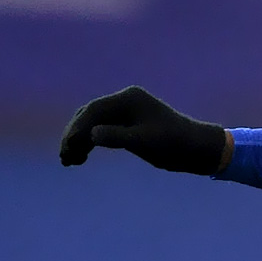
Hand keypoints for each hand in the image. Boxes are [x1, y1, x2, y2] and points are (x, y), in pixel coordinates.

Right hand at [59, 85, 226, 174]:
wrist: (196, 148)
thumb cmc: (173, 143)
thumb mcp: (144, 142)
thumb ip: (117, 137)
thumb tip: (91, 135)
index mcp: (130, 99)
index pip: (94, 110)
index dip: (77, 128)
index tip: (68, 148)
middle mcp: (126, 100)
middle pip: (89, 115)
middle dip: (74, 135)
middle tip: (65, 157)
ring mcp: (127, 111)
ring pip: (93, 123)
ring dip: (79, 140)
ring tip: (70, 161)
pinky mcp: (129, 124)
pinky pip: (102, 130)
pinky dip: (90, 142)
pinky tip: (82, 157)